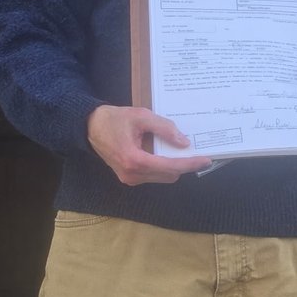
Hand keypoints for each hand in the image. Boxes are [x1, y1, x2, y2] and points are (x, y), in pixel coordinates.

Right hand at [86, 105, 213, 184]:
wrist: (90, 127)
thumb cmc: (114, 119)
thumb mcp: (141, 117)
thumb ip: (164, 128)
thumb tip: (184, 142)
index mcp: (134, 160)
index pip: (170, 166)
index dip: (190, 164)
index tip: (206, 160)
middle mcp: (133, 174)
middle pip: (169, 175)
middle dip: (183, 164)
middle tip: (194, 150)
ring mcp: (130, 179)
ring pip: (163, 177)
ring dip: (173, 166)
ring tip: (177, 150)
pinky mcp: (129, 178)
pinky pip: (154, 176)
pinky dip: (163, 167)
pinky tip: (163, 153)